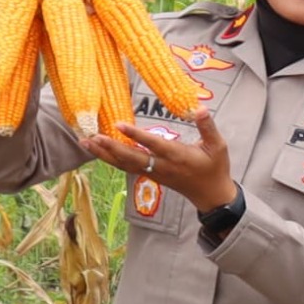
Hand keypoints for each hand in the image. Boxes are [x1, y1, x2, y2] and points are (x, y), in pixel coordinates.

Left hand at [90, 113, 239, 212]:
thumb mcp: (218, 146)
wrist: (211, 195)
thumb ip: (208, 126)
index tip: (119, 124)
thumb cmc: (216, 168)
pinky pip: (126, 167)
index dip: (136, 136)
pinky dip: (110, 159)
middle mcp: (161, 166)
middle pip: (131, 158)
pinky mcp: (149, 175)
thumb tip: (200, 108)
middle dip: (110, 148)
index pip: (153, 144)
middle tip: (92, 136)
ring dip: (104, 154)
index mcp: (177, 156)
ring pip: (124, 165)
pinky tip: (98, 151)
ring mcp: (153, 173)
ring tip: (85, 142)